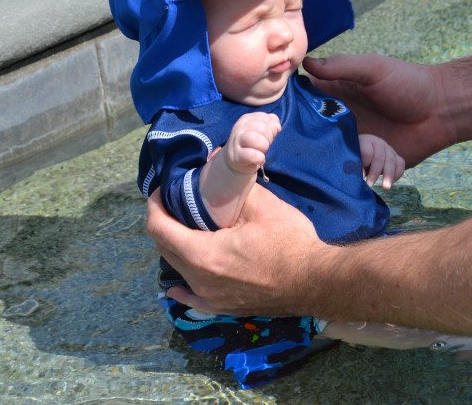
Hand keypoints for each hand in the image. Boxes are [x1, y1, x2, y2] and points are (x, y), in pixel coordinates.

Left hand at [146, 185, 322, 316]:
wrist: (316, 281)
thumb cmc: (290, 242)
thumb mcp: (261, 205)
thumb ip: (234, 186)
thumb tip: (216, 164)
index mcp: (203, 255)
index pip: (160, 229)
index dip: (155, 206)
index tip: (161, 191)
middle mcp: (200, 281)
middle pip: (165, 249)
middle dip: (164, 223)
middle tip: (174, 203)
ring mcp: (212, 298)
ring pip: (179, 270)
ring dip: (175, 247)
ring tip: (184, 228)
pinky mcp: (225, 307)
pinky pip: (193, 298)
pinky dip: (182, 288)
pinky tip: (176, 286)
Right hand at [223, 112, 280, 175]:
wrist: (235, 159)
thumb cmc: (251, 143)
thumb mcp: (260, 131)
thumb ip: (270, 124)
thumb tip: (277, 126)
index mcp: (246, 119)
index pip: (266, 118)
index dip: (272, 128)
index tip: (267, 135)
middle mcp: (240, 128)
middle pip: (263, 128)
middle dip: (269, 138)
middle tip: (265, 145)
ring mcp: (237, 142)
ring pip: (255, 139)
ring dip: (264, 146)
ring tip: (262, 151)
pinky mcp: (237, 156)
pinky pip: (253, 155)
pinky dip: (260, 158)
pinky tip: (259, 159)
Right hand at [304, 54, 454, 165]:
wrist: (443, 108)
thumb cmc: (408, 83)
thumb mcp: (373, 68)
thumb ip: (341, 66)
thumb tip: (305, 62)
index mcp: (336, 98)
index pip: (305, 106)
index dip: (295, 113)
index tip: (290, 121)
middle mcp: (342, 124)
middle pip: (317, 141)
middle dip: (322, 148)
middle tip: (339, 146)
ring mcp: (358, 146)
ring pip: (342, 163)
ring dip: (359, 163)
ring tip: (379, 152)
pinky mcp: (376, 164)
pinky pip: (368, 176)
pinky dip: (381, 173)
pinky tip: (394, 161)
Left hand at [359, 134, 405, 188]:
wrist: (363, 151)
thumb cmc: (354, 157)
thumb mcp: (351, 159)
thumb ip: (354, 165)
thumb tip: (363, 174)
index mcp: (365, 141)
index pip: (367, 152)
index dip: (364, 165)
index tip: (360, 176)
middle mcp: (378, 143)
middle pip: (380, 157)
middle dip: (375, 172)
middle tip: (370, 184)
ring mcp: (388, 149)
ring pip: (392, 160)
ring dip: (389, 175)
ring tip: (385, 187)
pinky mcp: (396, 156)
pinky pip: (401, 164)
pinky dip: (397, 173)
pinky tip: (391, 182)